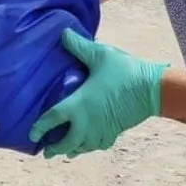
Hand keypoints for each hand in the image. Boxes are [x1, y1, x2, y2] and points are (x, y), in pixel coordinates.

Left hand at [29, 29, 168, 157]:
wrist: (153, 89)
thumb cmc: (125, 71)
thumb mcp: (99, 55)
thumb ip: (79, 46)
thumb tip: (63, 32)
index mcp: (78, 105)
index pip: (52, 119)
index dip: (39, 128)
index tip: (31, 135)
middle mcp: (87, 123)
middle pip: (67, 142)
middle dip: (55, 148)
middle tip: (46, 152)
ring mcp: (101, 130)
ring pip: (83, 147)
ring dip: (72, 149)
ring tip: (65, 152)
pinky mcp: (115, 132)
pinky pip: (99, 145)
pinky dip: (90, 147)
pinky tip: (89, 145)